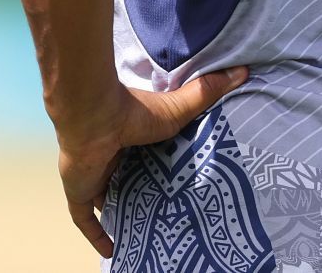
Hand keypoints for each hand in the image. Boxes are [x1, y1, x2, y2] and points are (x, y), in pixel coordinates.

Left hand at [54, 67, 249, 256]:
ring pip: (108, 201)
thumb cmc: (134, 110)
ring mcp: (92, 175)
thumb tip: (243, 70)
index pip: (143, 159)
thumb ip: (207, 92)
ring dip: (121, 215)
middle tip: (164, 219)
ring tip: (145, 236)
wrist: (94, 115)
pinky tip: (112, 251)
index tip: (174, 187)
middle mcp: (110, 157)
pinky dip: (96, 234)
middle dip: (141, 197)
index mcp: (130, 139)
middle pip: (127, 182)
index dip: (156, 173)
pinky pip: (85, 219)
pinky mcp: (79, 191)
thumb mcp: (178, 108)